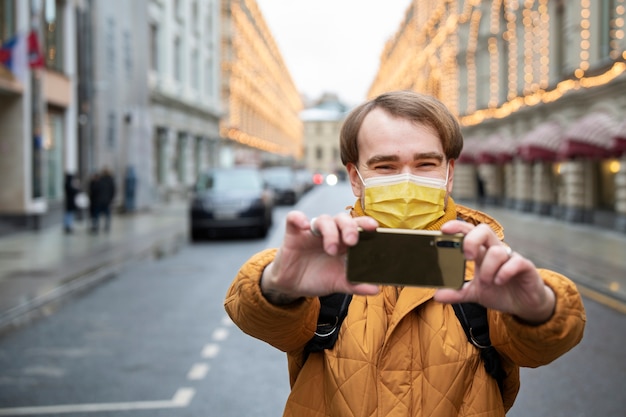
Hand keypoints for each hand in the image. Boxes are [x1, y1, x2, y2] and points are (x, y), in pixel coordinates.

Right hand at [260, 211, 379, 303]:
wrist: (293, 285)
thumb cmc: (319, 278)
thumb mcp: (339, 283)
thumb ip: (356, 285)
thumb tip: (376, 289)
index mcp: (344, 241)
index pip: (357, 226)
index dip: (365, 223)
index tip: (374, 227)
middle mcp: (331, 232)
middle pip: (342, 219)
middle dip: (349, 227)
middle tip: (351, 242)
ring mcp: (312, 231)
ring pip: (323, 219)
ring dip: (330, 232)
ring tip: (331, 249)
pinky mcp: (293, 233)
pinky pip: (294, 218)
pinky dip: (299, 218)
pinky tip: (305, 225)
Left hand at [434, 220, 554, 323]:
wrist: (524, 304)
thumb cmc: (499, 292)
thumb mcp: (475, 293)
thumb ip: (457, 293)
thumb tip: (437, 296)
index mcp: (481, 253)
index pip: (469, 232)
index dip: (458, 227)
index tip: (444, 229)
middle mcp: (496, 250)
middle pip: (484, 230)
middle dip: (472, 240)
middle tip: (466, 256)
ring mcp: (511, 257)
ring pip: (497, 251)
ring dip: (488, 268)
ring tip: (487, 283)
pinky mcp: (525, 267)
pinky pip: (516, 262)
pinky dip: (505, 272)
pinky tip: (499, 282)